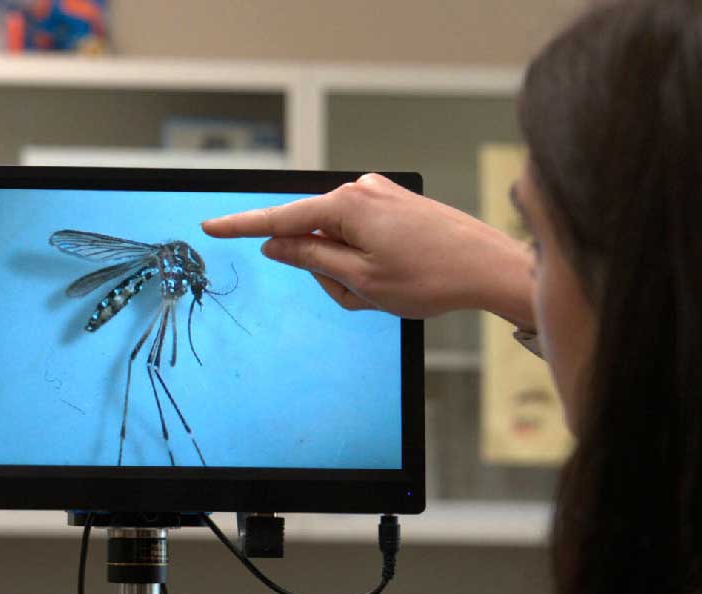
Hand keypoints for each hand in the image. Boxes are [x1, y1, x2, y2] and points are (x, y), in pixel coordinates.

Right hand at [201, 173, 535, 328]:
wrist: (490, 268)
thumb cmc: (431, 278)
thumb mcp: (360, 280)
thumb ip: (310, 259)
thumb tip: (276, 244)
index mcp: (346, 205)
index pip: (280, 217)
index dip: (243, 226)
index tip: (211, 226)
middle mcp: (361, 190)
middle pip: (313, 234)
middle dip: (326, 270)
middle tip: (362, 295)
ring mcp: (380, 194)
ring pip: (338, 240)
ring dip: (350, 271)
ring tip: (387, 289)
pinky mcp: (396, 204)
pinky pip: (361, 236)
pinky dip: (367, 262)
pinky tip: (397, 277)